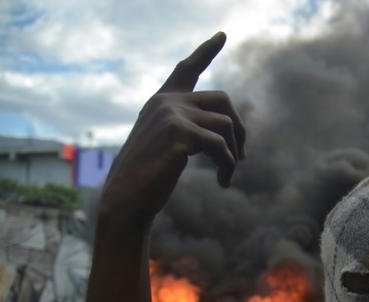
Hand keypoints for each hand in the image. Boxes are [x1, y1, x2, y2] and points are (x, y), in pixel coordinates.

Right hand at [100, 32, 245, 224]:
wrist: (126, 199)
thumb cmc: (148, 177)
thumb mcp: (167, 144)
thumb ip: (189, 127)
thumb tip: (228, 130)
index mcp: (161, 101)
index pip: (187, 68)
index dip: (206, 50)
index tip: (222, 34)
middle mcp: (166, 102)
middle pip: (223, 100)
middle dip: (239, 128)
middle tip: (242, 156)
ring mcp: (172, 114)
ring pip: (226, 125)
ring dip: (234, 153)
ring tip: (228, 175)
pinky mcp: (180, 133)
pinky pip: (221, 146)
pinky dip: (228, 165)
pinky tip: (224, 182)